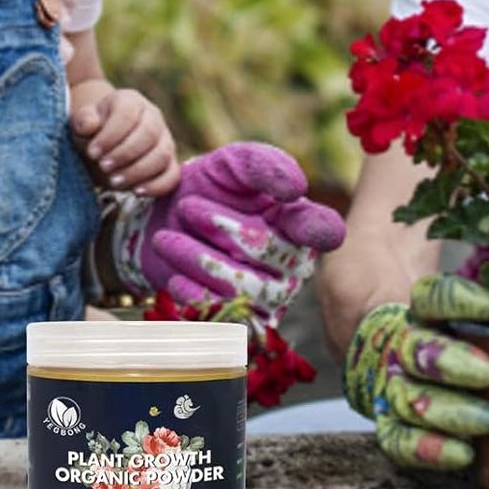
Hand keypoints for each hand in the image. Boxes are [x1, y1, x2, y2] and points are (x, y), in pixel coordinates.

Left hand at [70, 83, 179, 197]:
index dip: (110, 135)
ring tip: (114, 182)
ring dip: (138, 171)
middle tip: (103, 167)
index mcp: (130, 101)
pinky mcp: (169, 163)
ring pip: (162, 155)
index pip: (127, 114)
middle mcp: (153, 117)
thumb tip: (89, 125)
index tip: (92, 153)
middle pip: (149, 134)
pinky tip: (136, 192)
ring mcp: (165, 140)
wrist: (103, 145)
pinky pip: (172, 175)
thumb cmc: (92, 132)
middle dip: (124, 154)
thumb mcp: (82, 123)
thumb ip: (83, 121)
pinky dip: (157, 186)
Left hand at [106, 141, 346, 324]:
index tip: (291, 202)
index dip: (316, 227)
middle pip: (266, 251)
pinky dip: (193, 294)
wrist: (164, 224)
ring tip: (166, 239)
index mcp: (301, 223)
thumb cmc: (210, 187)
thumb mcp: (232, 164)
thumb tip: (296, 188)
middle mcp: (294, 265)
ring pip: (241, 287)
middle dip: (222, 227)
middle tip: (188, 206)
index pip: (324, 230)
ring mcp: (270, 299)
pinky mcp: (241, 325)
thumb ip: (264, 166)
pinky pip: (222, 318)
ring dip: (198, 259)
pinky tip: (175, 276)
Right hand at [342, 274, 488, 471]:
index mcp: (417, 306)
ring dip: (446, 412)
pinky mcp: (394, 419)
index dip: (455, 300)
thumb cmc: (443, 307)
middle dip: (450, 363)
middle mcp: (401, 343)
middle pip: (416, 351)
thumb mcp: (461, 279)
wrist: (381, 331)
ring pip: (408, 399)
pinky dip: (426, 450)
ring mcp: (394, 383)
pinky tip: (462, 454)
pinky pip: (397, 439)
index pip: (430, 297)